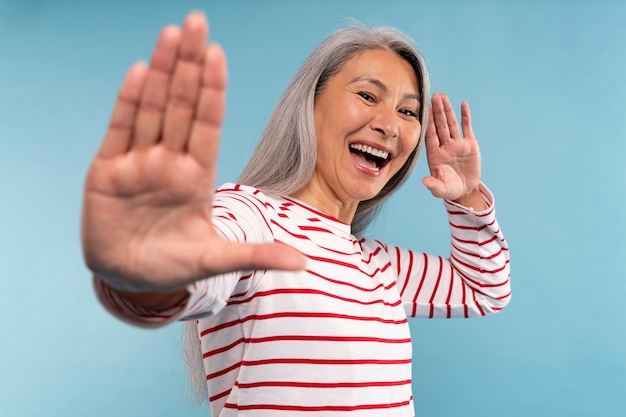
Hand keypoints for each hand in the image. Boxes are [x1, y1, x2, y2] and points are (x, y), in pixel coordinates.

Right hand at [81, 12, 304, 293]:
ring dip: (161, 72)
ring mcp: (138, 163)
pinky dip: (128, 103)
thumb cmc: (175, 267)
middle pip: (182, 105)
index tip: (220, 56)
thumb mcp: (218, 260)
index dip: (213, 91)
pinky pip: (119, 131)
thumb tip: (303, 264)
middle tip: (198, 22)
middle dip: (190, 66)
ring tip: (172, 35)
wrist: (131, 281)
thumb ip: (257, 256)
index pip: (208, 124)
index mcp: (197, 176)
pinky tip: (139, 72)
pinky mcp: (107, 172)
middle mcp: (170, 161)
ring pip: (151, 109)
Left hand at [422, 93, 482, 207]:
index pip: (430, 135)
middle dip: (437, 111)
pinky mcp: (470, 144)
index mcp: (435, 154)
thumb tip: (424, 182)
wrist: (465, 190)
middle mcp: (444, 146)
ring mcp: (457, 144)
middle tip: (434, 96)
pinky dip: (465, 116)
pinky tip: (463, 104)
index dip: (429, 123)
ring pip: (451, 124)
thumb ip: (433, 185)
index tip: (426, 110)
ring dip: (447, 110)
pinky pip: (466, 127)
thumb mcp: (440, 189)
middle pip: (440, 125)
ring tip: (443, 96)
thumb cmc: (449, 190)